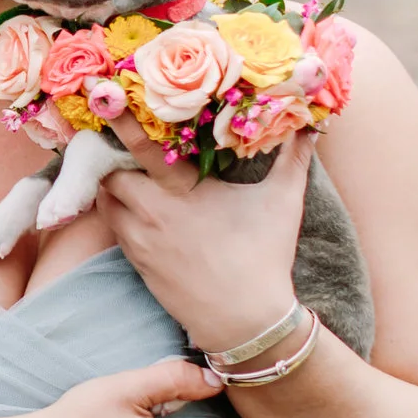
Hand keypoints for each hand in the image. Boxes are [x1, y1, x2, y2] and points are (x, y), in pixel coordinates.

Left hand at [103, 130, 310, 352]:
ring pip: (105, 202)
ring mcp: (139, 240)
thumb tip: (312, 125)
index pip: (140, 148)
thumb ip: (294, 158)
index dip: (120, 122)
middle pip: (109, 174)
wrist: (244, 319)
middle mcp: (151, 212)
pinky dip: (117, 213)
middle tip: (120, 144)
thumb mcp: (284, 201)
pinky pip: (114, 229)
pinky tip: (133, 208)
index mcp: (181, 192)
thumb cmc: (264, 257)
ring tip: (124, 173)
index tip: (105, 98)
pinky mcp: (136, 262)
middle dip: (111, 157)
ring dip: (110, 186)